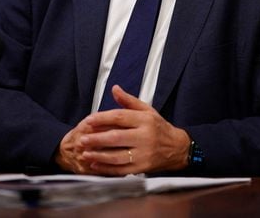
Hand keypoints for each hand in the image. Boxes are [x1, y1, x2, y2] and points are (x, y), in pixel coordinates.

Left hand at [55, 85, 190, 174]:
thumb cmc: (159, 128)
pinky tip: (95, 165)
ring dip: (99, 155)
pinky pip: (122, 170)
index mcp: (145, 120)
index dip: (102, 118)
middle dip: (97, 139)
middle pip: (116, 137)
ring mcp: (144, 154)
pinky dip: (107, 168)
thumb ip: (129, 101)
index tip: (88, 121)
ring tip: (85, 153)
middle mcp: (145, 137)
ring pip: (118, 156)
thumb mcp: (147, 110)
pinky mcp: (142, 168)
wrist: (177, 148)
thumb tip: (115, 89)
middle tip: (82, 139)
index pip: (120, 117)